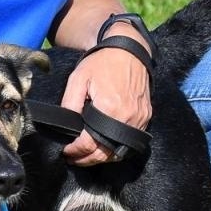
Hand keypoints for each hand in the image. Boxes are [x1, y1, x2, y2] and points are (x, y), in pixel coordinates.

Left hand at [60, 46, 151, 165]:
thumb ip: (71, 104)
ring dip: (101, 157)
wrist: (128, 51)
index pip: (90, 143)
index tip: (65, 152)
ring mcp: (139, 119)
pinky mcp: (146, 117)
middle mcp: (128, 118)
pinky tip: (102, 147)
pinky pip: (131, 142)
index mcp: (110, 109)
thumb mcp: (78, 79)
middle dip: (86, 159)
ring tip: (85, 156)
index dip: (75, 151)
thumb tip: (66, 126)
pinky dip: (115, 149)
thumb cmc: (101, 63)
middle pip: (106, 152)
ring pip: (120, 151)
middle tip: (72, 159)